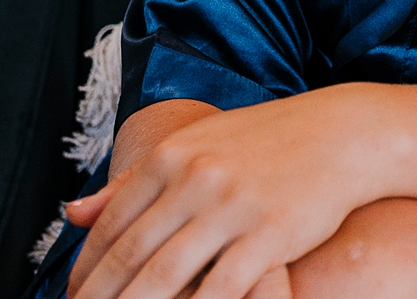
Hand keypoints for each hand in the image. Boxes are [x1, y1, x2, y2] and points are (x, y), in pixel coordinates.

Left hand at [65, 88, 384, 298]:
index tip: (73, 296)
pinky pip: (222, 288)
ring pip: (166, 277)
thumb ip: (134, 181)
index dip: (85, 269)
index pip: (111, 224)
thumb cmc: (268, 142)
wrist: (343, 133)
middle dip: (99, 298)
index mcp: (172, 156)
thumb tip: (73, 213)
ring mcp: (233, 207)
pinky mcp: (269, 235)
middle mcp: (196, 178)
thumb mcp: (196, 146)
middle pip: (130, 255)